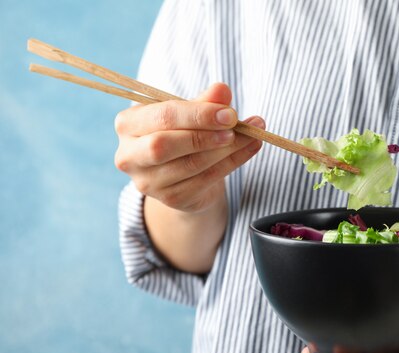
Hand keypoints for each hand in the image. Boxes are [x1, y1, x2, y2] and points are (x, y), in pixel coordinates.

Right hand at [114, 82, 263, 212]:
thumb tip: (222, 89)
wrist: (183, 174)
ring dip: (226, 150)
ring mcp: (147, 182)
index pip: (162, 116)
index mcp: (128, 124)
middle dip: (205, 134)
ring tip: (252, 136)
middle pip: (164, 145)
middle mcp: (129, 155)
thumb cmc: (183, 134)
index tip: (230, 113)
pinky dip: (231, 164)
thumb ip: (204, 101)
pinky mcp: (170, 199)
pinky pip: (205, 180)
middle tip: (236, 127)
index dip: (198, 114)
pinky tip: (249, 149)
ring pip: (189, 165)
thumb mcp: (191, 113)